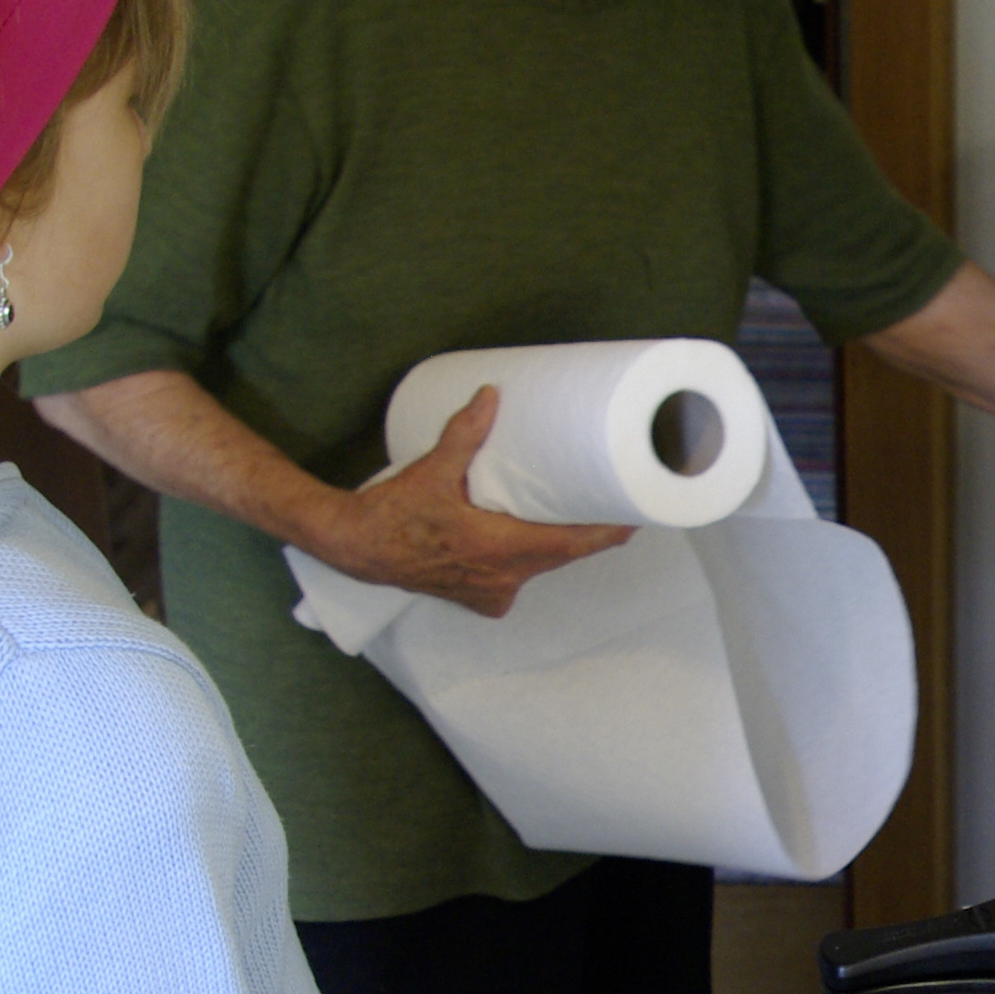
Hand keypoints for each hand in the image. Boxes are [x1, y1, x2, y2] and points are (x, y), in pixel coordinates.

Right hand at [316, 387, 629, 616]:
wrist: (355, 549)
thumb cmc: (392, 514)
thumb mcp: (431, 470)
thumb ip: (464, 434)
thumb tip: (491, 395)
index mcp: (499, 549)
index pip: (573, 544)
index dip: (609, 532)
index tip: (639, 516)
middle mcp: (502, 578)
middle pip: (564, 555)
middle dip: (590, 532)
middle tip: (615, 503)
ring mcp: (491, 593)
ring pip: (540, 566)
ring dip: (558, 544)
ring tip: (578, 515)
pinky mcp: (477, 598)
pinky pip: (516, 579)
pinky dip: (526, 559)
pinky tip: (528, 540)